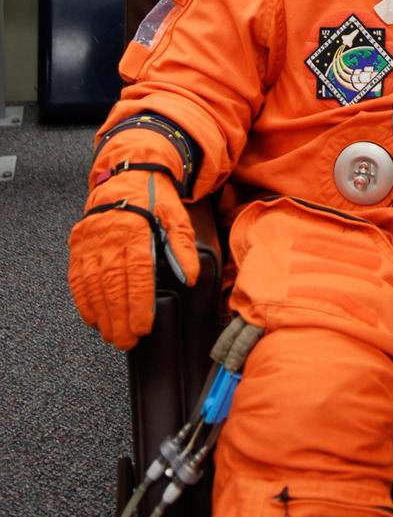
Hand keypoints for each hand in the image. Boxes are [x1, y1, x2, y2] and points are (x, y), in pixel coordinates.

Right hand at [68, 163, 198, 349]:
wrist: (128, 173)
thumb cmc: (155, 198)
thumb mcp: (176, 217)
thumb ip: (183, 248)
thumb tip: (190, 279)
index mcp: (137, 230)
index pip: (137, 275)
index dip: (139, 305)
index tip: (143, 328)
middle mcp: (110, 237)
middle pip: (113, 286)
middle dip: (119, 319)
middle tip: (126, 342)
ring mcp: (91, 241)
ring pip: (93, 286)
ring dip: (102, 315)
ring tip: (112, 336)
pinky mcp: (79, 243)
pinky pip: (77, 277)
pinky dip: (83, 300)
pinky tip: (92, 318)